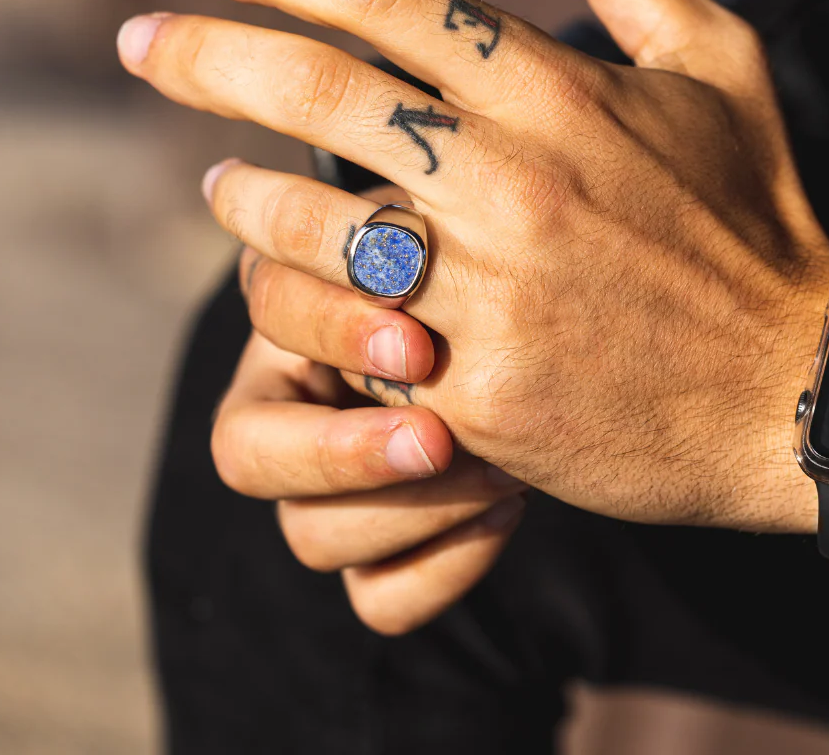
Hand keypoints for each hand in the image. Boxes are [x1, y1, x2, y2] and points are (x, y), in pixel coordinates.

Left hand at [119, 0, 828, 534]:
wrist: (782, 394)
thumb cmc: (751, 225)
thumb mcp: (719, 62)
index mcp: (561, 89)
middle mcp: (514, 177)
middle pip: (312, 85)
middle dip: (200, 52)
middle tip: (137, 40)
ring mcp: (490, 289)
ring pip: (306, 219)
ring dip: (234, 192)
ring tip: (210, 178)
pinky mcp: (474, 389)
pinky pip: (343, 332)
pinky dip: (293, 298)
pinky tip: (275, 281)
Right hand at [214, 185, 527, 634]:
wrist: (580, 347)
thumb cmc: (509, 267)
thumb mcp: (457, 231)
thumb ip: (408, 230)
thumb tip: (386, 229)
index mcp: (296, 316)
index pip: (262, 330)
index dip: (328, 335)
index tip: (421, 342)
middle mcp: (295, 409)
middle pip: (248, 456)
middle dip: (341, 450)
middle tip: (438, 435)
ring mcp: (330, 493)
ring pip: (310, 538)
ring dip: (411, 511)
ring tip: (507, 467)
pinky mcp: (381, 559)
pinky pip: (380, 599)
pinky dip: (443, 568)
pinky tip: (510, 508)